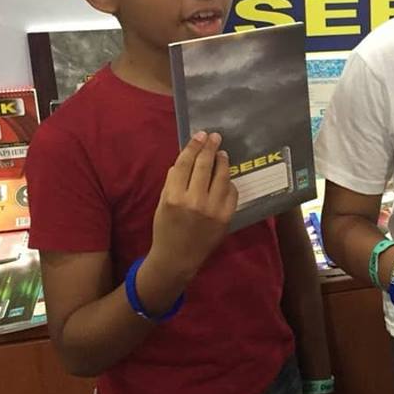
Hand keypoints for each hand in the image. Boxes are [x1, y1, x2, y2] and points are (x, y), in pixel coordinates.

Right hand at [150, 132, 237, 277]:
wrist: (177, 258)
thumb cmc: (166, 229)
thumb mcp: (162, 203)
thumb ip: (173, 182)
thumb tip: (185, 159)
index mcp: (173, 197)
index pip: (184, 164)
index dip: (193, 147)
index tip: (200, 135)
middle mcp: (194, 202)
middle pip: (204, 166)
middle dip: (210, 148)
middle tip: (215, 136)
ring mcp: (213, 210)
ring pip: (221, 177)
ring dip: (223, 161)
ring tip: (222, 153)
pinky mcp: (226, 217)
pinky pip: (231, 192)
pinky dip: (228, 182)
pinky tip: (225, 177)